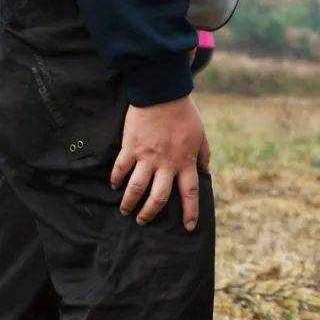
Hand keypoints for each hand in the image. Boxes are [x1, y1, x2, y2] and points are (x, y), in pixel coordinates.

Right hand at [111, 95, 209, 229]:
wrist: (162, 92)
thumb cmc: (184, 113)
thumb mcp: (201, 135)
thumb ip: (203, 155)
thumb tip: (205, 172)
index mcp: (185, 161)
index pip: (189, 193)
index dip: (190, 212)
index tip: (189, 227)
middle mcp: (166, 164)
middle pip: (159, 198)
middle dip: (150, 213)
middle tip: (143, 221)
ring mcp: (146, 157)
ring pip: (137, 188)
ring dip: (130, 203)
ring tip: (126, 210)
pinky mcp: (130, 147)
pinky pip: (121, 169)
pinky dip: (116, 180)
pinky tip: (114, 186)